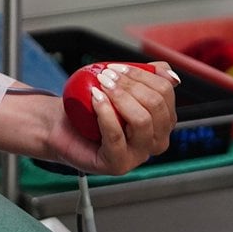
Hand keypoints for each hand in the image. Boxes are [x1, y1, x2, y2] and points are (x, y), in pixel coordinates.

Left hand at [48, 62, 178, 175]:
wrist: (62, 127)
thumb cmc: (90, 108)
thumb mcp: (121, 86)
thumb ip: (146, 76)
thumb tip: (169, 74)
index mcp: (163, 120)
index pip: (166, 92)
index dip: (143, 75)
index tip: (118, 68)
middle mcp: (156, 140)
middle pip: (156, 105)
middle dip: (130, 84)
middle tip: (106, 76)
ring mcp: (139, 155)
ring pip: (142, 121)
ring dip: (120, 97)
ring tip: (101, 87)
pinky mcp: (118, 164)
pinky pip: (117, 136)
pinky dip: (106, 113)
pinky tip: (96, 100)